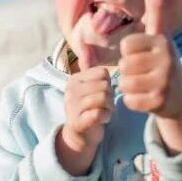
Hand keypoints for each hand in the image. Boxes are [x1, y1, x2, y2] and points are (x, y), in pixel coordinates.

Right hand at [58, 23, 113, 174]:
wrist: (80, 136)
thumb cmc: (90, 108)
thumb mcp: (90, 87)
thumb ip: (92, 70)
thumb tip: (85, 45)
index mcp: (74, 79)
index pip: (103, 73)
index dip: (108, 84)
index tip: (103, 94)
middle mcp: (70, 90)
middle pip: (104, 86)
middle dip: (110, 97)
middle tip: (106, 105)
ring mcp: (72, 106)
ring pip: (102, 98)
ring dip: (109, 107)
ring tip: (104, 112)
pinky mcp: (77, 122)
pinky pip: (99, 113)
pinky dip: (105, 117)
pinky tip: (102, 120)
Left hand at [117, 0, 181, 153]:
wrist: (181, 99)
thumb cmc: (164, 65)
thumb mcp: (162, 41)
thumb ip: (158, 17)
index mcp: (163, 42)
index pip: (126, 45)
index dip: (130, 54)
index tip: (144, 58)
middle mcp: (166, 60)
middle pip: (124, 65)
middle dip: (129, 72)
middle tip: (146, 75)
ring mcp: (164, 82)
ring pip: (125, 83)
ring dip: (130, 88)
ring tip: (145, 86)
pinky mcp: (159, 101)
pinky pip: (129, 100)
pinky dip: (133, 102)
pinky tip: (147, 99)